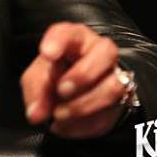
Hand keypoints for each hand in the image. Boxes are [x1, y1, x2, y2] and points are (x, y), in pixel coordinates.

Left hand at [20, 22, 128, 138]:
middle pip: (104, 53)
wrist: (73, 94)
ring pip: (112, 86)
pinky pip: (110, 113)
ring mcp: (115, 74)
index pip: (69, 31)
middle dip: (82, 75)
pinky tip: (68, 125)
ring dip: (83, 105)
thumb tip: (36, 114)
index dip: (58, 41)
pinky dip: (85, 123)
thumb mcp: (37, 78)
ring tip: (59, 114)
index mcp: (74, 38)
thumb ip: (35, 92)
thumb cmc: (53, 76)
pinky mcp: (120, 100)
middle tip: (61, 90)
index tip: (47, 54)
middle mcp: (99, 51)